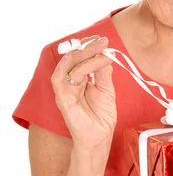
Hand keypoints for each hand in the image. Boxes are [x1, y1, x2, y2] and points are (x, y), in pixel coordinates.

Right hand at [51, 35, 115, 149]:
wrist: (100, 137)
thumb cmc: (101, 116)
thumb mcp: (106, 89)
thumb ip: (103, 72)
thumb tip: (105, 54)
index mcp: (78, 79)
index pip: (78, 57)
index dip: (87, 46)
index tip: (101, 38)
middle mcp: (69, 82)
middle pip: (72, 57)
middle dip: (87, 46)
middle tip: (103, 40)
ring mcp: (64, 90)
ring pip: (68, 64)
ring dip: (84, 53)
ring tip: (100, 47)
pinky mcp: (62, 99)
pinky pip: (66, 78)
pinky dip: (82, 67)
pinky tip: (97, 62)